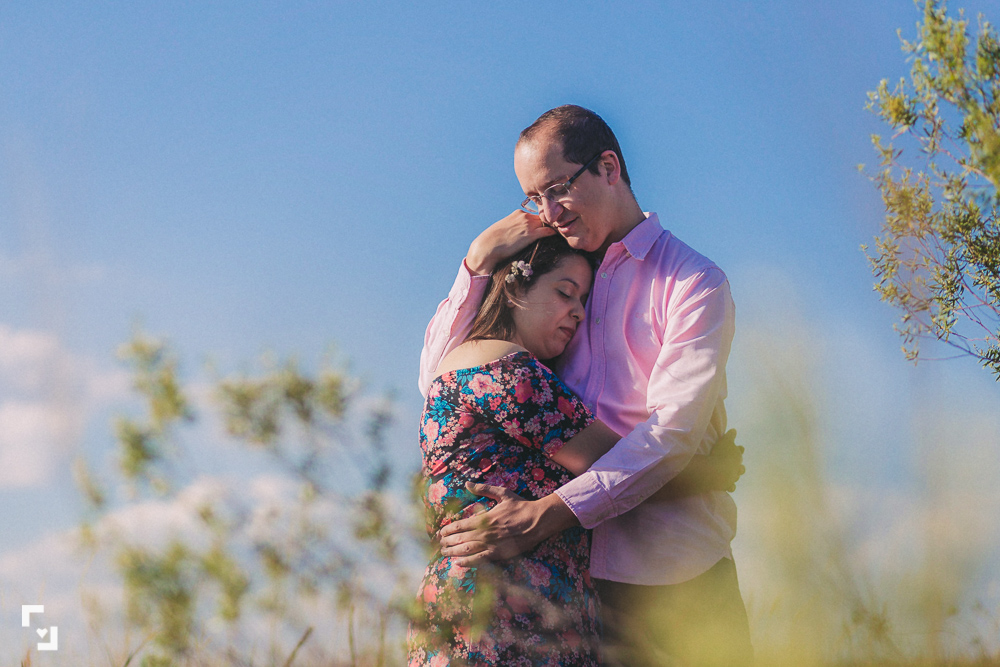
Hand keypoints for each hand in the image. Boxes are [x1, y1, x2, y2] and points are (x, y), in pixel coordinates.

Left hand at [436, 483, 574, 565]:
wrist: (538, 521)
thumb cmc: (520, 506)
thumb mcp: (502, 494)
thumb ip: (483, 489)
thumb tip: (467, 483)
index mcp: (483, 518)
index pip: (459, 526)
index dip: (447, 530)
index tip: (440, 532)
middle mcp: (484, 533)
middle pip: (459, 539)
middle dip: (446, 542)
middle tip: (439, 544)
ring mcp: (491, 545)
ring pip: (466, 550)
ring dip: (452, 552)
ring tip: (444, 553)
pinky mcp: (498, 554)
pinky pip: (479, 560)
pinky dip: (467, 563)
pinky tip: (458, 563)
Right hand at [466, 210, 555, 274]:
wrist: (487, 246)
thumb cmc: (493, 241)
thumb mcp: (504, 229)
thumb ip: (515, 228)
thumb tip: (519, 235)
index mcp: (518, 214)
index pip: (536, 215)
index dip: (544, 221)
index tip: (551, 225)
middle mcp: (524, 216)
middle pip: (544, 217)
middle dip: (552, 222)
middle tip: (561, 228)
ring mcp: (528, 224)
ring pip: (548, 222)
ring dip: (555, 227)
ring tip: (562, 232)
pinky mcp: (531, 234)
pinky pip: (548, 231)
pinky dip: (555, 233)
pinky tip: (560, 237)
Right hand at [708, 428, 744, 491]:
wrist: (718, 471)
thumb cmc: (721, 454)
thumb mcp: (725, 441)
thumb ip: (730, 436)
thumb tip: (734, 430)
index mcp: (737, 456)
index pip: (740, 451)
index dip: (739, 449)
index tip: (740, 448)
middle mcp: (737, 467)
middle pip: (741, 467)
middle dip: (739, 466)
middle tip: (735, 465)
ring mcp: (733, 477)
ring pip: (736, 477)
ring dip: (734, 476)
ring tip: (731, 476)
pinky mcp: (728, 486)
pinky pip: (731, 487)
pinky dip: (730, 486)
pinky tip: (727, 486)